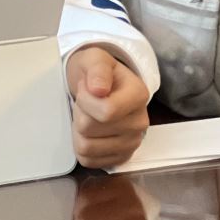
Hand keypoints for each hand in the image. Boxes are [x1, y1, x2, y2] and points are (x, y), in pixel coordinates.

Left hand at [65, 46, 149, 168]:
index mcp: (139, 96)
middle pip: (91, 129)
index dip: (85, 101)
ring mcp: (132, 143)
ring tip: (88, 116)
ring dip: (78, 131)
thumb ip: (98, 68)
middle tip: (86, 102)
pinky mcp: (120, 157)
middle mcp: (140, 123)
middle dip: (80, 113)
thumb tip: (98, 90)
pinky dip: (81, 146)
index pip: (106, 112)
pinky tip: (89, 132)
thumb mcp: (96, 59)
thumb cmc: (98, 73)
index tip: (86, 89)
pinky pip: (88, 161)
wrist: (103, 87)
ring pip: (86, 147)